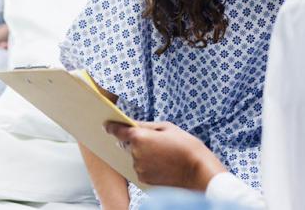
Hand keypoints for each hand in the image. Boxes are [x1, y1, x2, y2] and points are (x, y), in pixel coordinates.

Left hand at [105, 121, 226, 189]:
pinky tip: (161, 163)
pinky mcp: (143, 179)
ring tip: (161, 153)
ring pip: (134, 157)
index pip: (117, 131)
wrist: (197, 170)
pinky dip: (146, 164)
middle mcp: (135, 153)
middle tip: (151, 140)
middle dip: (133, 141)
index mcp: (139, 137)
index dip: (111, 126)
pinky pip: (140, 168)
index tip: (106, 124)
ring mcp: (138, 168)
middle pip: (126, 144)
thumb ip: (145, 125)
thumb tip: (132, 124)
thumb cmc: (184, 145)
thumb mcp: (166, 127)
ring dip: (141, 153)